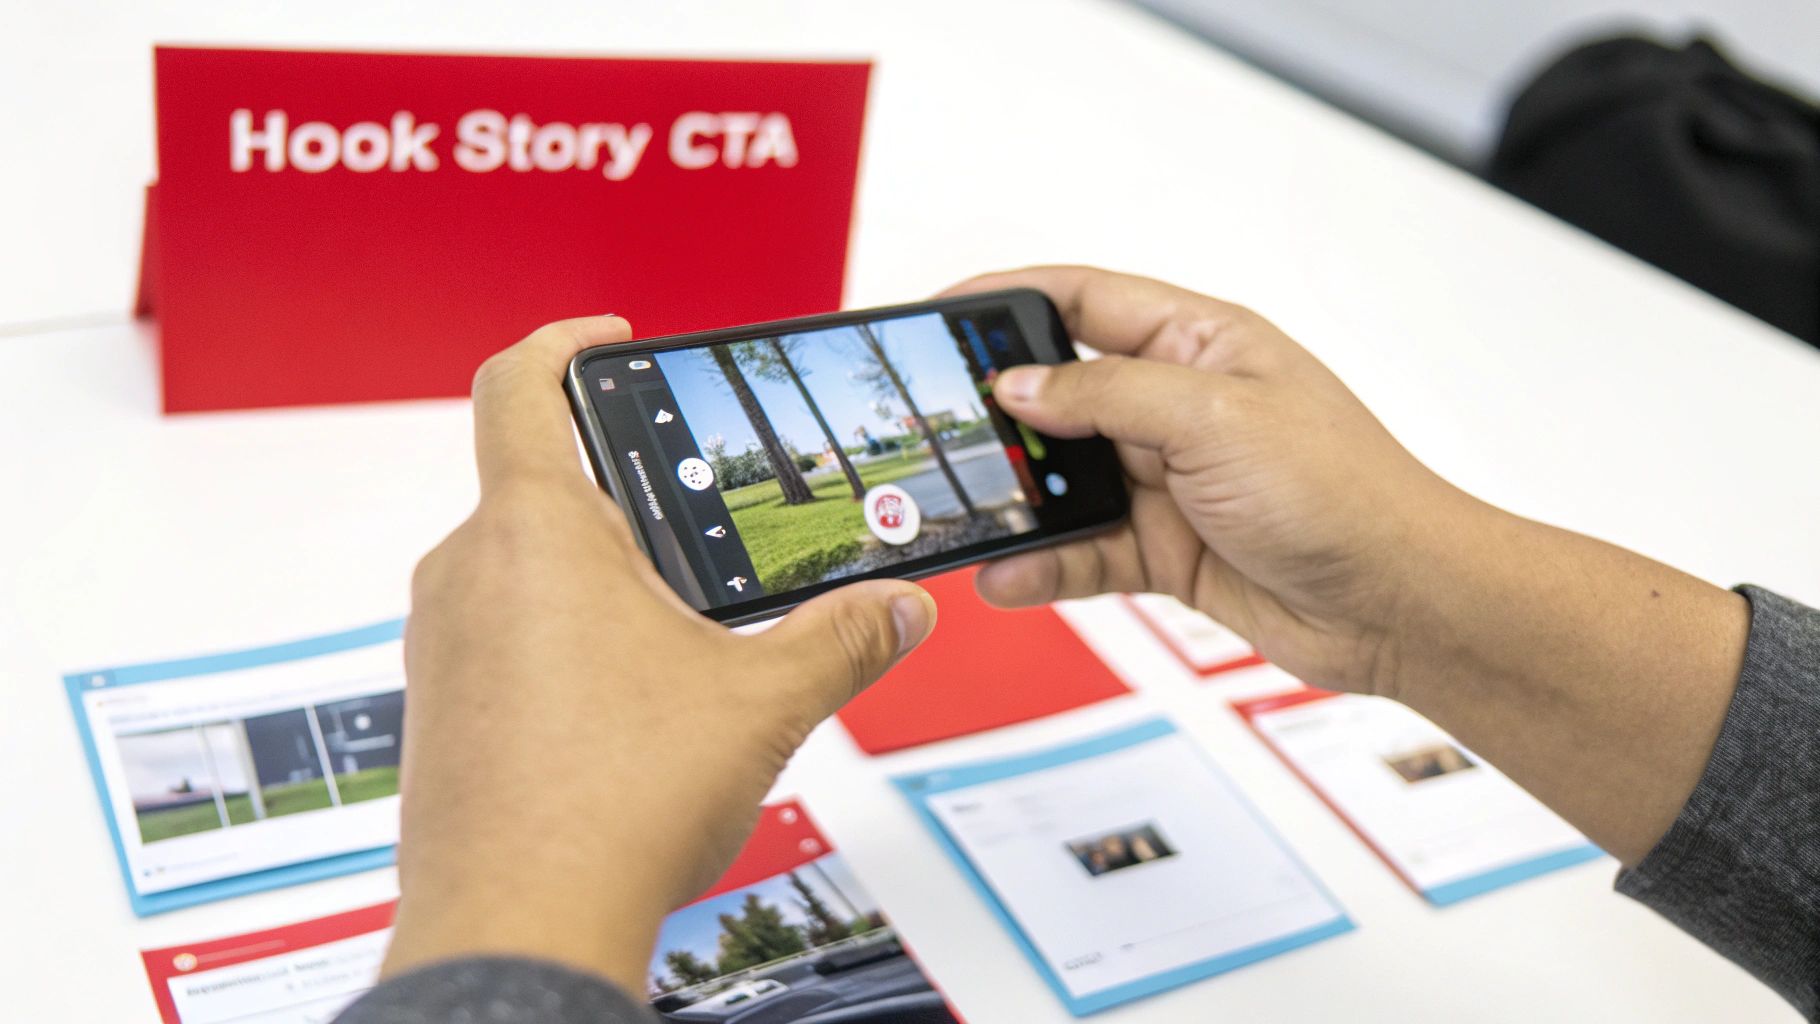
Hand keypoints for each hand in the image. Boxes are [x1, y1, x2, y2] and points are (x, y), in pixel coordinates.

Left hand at [383, 317, 936, 986]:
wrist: (518, 927)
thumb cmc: (609, 806)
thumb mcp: (763, 702)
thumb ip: (843, 638)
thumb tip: (900, 609)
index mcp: (537, 531)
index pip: (519, 382)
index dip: (566, 340)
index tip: (611, 338)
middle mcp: (468, 572)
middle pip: (535, 482)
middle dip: (622, 495)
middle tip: (693, 525)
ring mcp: (442, 642)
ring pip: (517, 566)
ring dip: (591, 576)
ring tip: (672, 630)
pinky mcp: (438, 707)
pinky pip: (498, 636)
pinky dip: (559, 640)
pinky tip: (626, 704)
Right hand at [950, 267, 1462, 697]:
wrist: (1400, 602)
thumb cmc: (1343, 492)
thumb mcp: (1214, 418)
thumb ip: (1107, 393)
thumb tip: (1021, 384)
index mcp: (1200, 343)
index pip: (1084, 300)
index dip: (1009, 300)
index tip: (941, 317)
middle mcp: (1179, 406)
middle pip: (1062, 394)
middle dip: (1000, 414)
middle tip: (936, 428)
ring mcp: (1172, 481)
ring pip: (1067, 481)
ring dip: (1020, 500)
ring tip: (964, 512)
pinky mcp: (1169, 549)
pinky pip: (1087, 550)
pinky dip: (1045, 562)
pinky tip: (1008, 573)